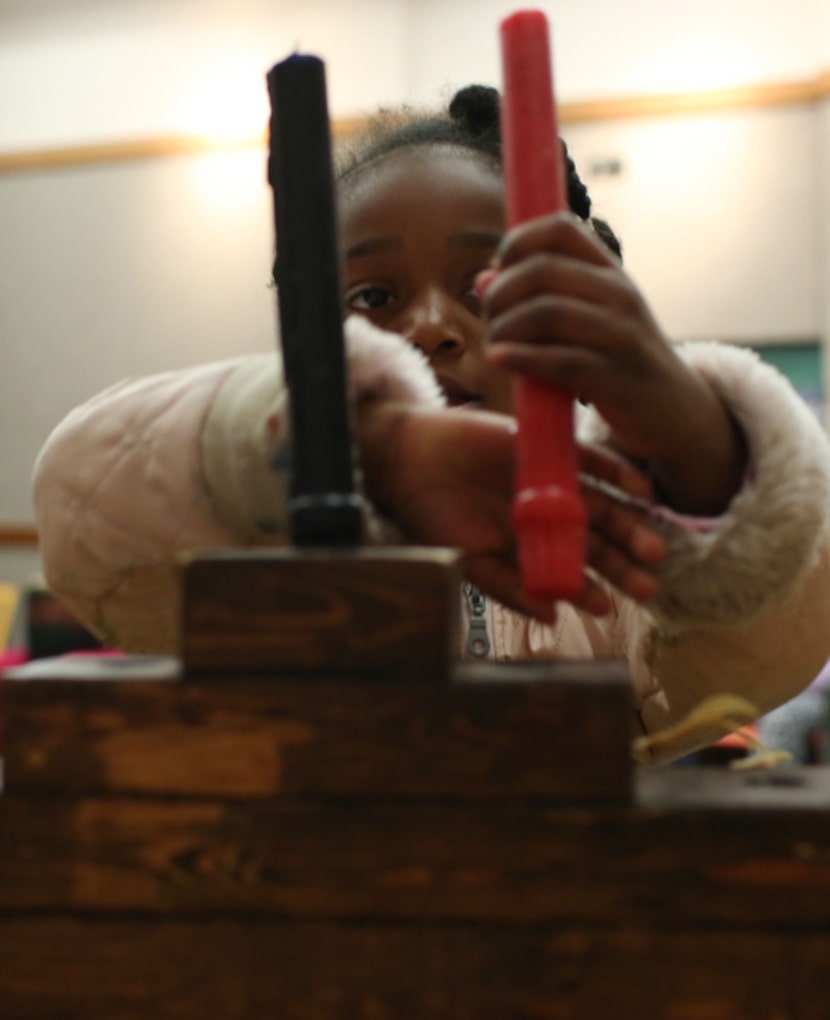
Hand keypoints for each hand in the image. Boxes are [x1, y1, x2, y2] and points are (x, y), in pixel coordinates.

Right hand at [357, 400, 664, 620]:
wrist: (411, 460)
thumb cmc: (434, 516)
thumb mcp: (470, 561)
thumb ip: (510, 587)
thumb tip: (551, 618)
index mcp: (529, 545)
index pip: (569, 572)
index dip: (589, 591)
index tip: (607, 607)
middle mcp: (548, 516)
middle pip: (596, 543)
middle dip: (622, 566)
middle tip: (647, 586)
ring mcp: (552, 482)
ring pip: (603, 508)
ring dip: (630, 528)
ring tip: (652, 550)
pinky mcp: (551, 448)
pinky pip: (593, 461)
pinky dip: (618, 473)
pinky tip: (640, 489)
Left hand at [483, 213, 746, 515]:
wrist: (675, 412)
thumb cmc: (617, 363)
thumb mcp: (586, 321)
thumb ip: (537, 298)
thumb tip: (482, 280)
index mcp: (610, 272)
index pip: (560, 228)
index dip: (518, 241)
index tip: (498, 270)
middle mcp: (618, 294)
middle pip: (541, 270)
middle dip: (501, 293)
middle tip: (488, 317)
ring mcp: (620, 334)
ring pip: (546, 312)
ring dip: (505, 327)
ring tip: (494, 344)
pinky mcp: (616, 377)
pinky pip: (560, 359)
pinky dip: (520, 357)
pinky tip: (498, 358)